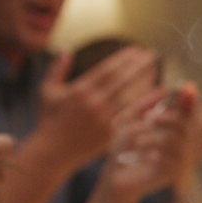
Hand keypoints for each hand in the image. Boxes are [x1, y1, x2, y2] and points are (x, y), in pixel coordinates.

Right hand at [34, 46, 157, 167]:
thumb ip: (56, 69)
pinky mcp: (111, 134)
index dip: (123, 58)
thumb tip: (66, 50)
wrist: (52, 152)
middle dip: (137, 65)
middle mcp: (94, 103)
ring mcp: (104, 119)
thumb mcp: (46, 91)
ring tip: (154, 69)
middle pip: (121, 80)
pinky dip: (144, 104)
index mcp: (79, 90)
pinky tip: (155, 95)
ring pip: (129, 96)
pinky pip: (131, 116)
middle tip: (151, 54)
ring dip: (144, 81)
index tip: (134, 50)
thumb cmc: (48, 120)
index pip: (106, 69)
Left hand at [104, 83, 193, 196]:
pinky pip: (170, 158)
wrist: (115, 175)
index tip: (187, 85)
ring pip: (174, 140)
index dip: (189, 98)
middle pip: (183, 123)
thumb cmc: (122, 148)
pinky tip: (143, 157)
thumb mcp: (129, 122)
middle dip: (165, 118)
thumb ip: (144, 105)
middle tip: (149, 118)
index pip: (186, 111)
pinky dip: (154, 153)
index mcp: (169, 127)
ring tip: (135, 140)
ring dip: (152, 136)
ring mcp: (177, 158)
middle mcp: (178, 141)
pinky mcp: (172, 173)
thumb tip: (163, 89)